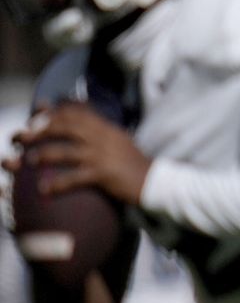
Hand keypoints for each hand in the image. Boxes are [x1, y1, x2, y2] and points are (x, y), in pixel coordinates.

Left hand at [3, 102, 149, 205]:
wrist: (155, 181)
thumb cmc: (134, 163)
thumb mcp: (118, 139)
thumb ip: (99, 128)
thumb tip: (80, 119)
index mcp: (105, 128)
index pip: (75, 113)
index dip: (51, 113)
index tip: (34, 118)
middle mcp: (102, 137)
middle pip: (65, 127)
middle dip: (39, 130)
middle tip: (20, 138)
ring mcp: (103, 155)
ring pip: (66, 150)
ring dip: (42, 154)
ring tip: (26, 161)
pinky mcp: (104, 174)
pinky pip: (75, 177)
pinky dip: (57, 183)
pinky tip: (43, 189)